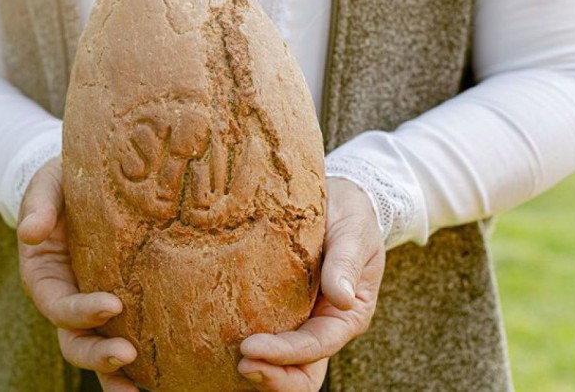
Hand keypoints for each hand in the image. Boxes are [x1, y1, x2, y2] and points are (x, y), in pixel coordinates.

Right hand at [17, 157, 138, 390]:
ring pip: (99, 348)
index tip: (112, 306)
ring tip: (140, 391)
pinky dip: (141, 361)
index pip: (59, 305)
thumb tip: (31, 233)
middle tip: (128, 357)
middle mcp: (67, 299)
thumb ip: (38, 206)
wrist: (84, 183)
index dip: (81, 311)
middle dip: (98, 355)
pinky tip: (165, 373)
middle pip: (75, 340)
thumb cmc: (63, 182)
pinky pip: (128, 334)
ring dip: (115, 373)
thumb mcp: (47, 185)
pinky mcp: (121, 300)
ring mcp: (93, 304)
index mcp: (45, 277)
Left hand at [238, 178, 385, 390]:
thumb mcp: (355, 232)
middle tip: (240, 363)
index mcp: (347, 314)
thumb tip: (341, 299)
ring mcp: (301, 319)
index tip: (250, 347)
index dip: (285, 353)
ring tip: (228, 360)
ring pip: (282, 364)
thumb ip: (346, 263)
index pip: (316, 346)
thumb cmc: (351, 215)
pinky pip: (264, 334)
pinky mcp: (279, 307)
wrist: (337, 200)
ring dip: (259, 368)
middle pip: (302, 372)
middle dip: (273, 377)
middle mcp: (324, 325)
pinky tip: (219, 339)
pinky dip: (248, 346)